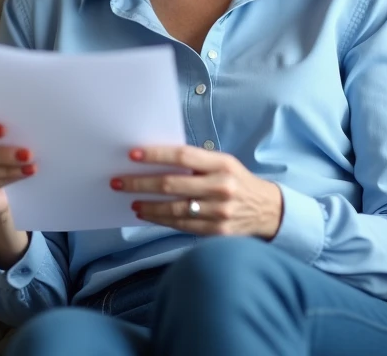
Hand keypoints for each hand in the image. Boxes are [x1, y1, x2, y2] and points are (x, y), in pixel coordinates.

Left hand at [111, 146, 282, 238]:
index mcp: (222, 165)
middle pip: (171, 184)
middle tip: (119, 181)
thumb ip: (196, 163)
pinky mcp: (216, 232)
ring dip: (147, 205)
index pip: (183, 157)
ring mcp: (218, 212)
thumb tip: (156, 161)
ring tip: (131, 201)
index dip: (156, 155)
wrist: (268, 210)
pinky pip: (181, 226)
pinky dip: (160, 220)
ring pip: (173, 209)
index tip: (133, 154)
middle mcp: (221, 187)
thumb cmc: (238, 181)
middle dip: (140, 183)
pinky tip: (147, 214)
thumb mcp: (224, 163)